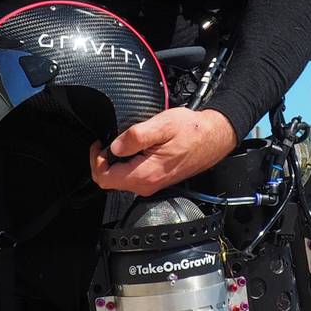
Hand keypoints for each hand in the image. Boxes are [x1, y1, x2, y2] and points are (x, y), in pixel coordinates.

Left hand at [89, 107, 237, 196]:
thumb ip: (136, 137)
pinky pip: (132, 175)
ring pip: (120, 179)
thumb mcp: (162, 126)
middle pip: (110, 181)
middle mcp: (147, 184)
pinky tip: (134, 148)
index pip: (105, 179)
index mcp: (145, 174)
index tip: (100, 144)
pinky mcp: (156, 179)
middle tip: (109, 141)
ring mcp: (152, 183)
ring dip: (116, 161)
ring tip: (123, 142)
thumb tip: (115, 146)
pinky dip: (127, 162)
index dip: (96, 160)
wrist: (214, 137)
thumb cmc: (192, 131)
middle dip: (103, 161)